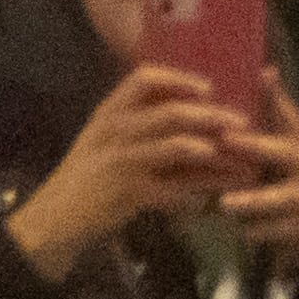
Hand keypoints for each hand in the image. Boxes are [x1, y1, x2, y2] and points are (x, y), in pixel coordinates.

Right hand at [7, 65, 256, 279]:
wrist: (55, 219)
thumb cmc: (85, 178)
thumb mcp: (101, 143)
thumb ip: (135, 126)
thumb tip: (187, 113)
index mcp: (107, 114)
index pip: (143, 80)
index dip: (180, 80)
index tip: (208, 88)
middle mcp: (112, 132)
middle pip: (169, 113)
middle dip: (211, 116)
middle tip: (242, 122)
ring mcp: (120, 161)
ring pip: (178, 147)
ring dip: (216, 152)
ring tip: (243, 156)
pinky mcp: (129, 191)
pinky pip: (177, 187)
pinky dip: (203, 189)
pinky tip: (222, 190)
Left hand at [219, 83, 298, 286]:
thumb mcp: (289, 187)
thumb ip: (264, 170)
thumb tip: (220, 149)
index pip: (296, 123)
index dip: (280, 99)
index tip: (264, 72)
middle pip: (293, 152)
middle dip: (259, 145)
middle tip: (226, 139)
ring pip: (293, 194)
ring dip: (257, 199)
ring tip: (225, 204)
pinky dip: (272, 230)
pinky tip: (247, 233)